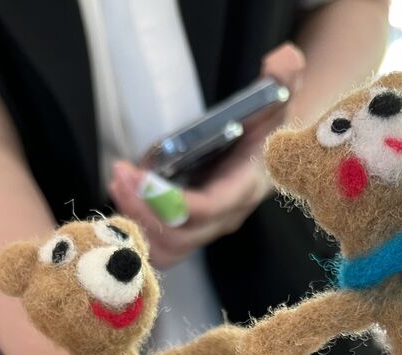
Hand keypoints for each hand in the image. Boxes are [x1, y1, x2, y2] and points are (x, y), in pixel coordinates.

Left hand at [108, 43, 304, 268]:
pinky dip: (139, 228)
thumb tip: (283, 60)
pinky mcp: (189, 229)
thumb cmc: (269, 128)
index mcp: (243, 188)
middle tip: (120, 175)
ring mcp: (205, 228)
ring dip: (137, 221)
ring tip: (118, 183)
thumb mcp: (279, 100)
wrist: (270, 153)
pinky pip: (161, 245)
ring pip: (167, 248)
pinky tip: (124, 197)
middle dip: (144, 210)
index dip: (172, 201)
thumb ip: (282, 79)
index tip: (141, 177)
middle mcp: (223, 217)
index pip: (208, 208)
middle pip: (179, 236)